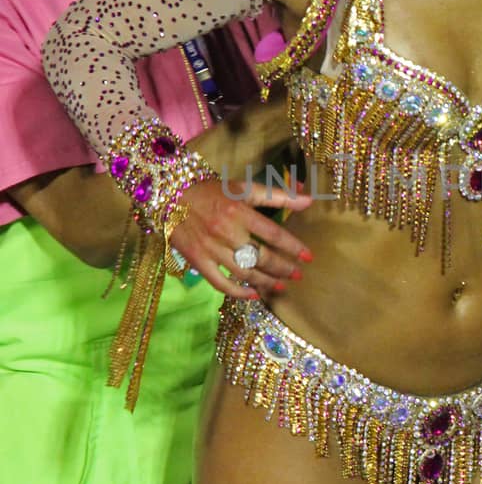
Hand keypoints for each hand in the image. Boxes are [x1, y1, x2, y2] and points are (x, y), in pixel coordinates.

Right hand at [168, 178, 312, 297]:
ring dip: (266, 282)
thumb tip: (308, 200)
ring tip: (281, 285)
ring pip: (244, 273)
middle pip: (261, 257)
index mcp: (239, 212)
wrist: (171, 197)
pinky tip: (253, 294)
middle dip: (283, 268)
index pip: (273, 234)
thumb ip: (277, 195)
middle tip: (297, 274)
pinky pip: (220, 283)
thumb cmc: (211, 191)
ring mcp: (211, 249)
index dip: (293, 247)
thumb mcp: (243, 188)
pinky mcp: (198, 261)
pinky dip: (238, 292)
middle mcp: (226, 232)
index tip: (308, 257)